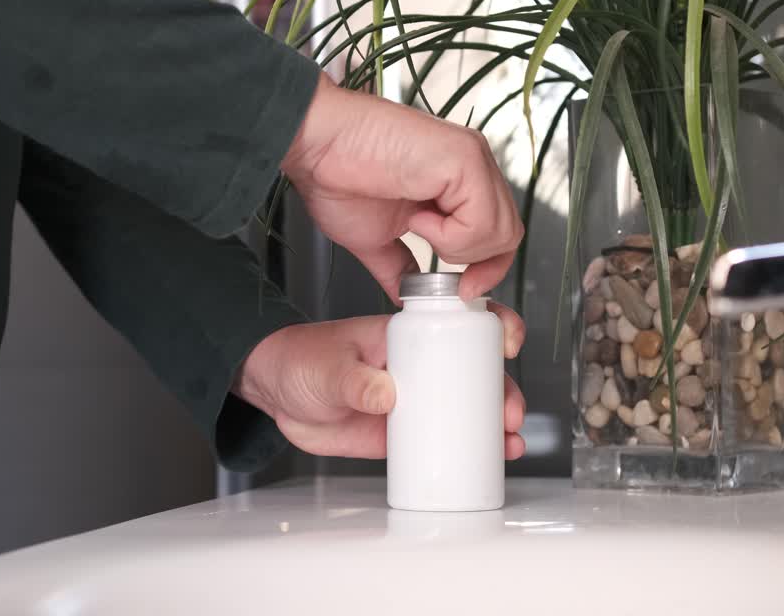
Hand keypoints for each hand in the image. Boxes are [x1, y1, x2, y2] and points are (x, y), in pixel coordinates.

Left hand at [234, 306, 526, 458]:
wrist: (274, 393)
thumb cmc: (299, 358)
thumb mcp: (328, 366)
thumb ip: (355, 380)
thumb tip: (386, 395)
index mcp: (404, 335)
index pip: (457, 322)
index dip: (491, 327)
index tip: (508, 343)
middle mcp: (416, 366)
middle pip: (472, 373)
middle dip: (501, 392)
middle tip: (509, 414)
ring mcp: (410, 400)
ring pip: (463, 410)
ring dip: (492, 425)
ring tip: (508, 444)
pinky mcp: (398, 432)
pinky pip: (439, 441)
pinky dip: (464, 451)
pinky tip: (485, 461)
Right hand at [281, 75, 522, 301]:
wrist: (314, 146)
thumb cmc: (335, 175)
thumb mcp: (375, 239)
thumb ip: (401, 266)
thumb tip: (408, 296)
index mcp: (456, 181)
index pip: (500, 234)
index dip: (486, 269)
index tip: (461, 290)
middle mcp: (471, 165)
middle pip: (509, 235)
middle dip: (476, 264)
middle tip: (437, 265)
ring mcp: (471, 158)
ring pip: (502, 232)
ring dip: (456, 246)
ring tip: (417, 225)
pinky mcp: (465, 157)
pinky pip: (483, 220)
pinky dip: (450, 235)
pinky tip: (418, 216)